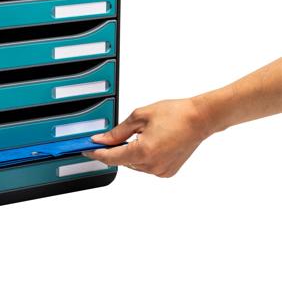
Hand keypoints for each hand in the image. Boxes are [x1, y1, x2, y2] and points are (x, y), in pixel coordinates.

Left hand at [83, 98, 211, 176]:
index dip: (96, 153)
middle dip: (115, 149)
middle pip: (122, 161)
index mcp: (143, 152)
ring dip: (130, 153)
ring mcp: (161, 171)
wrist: (200, 119)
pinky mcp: (168, 172)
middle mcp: (152, 166)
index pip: (111, 157)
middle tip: (112, 136)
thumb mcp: (139, 117)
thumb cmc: (175, 114)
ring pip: (134, 164)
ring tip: (141, 135)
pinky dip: (143, 157)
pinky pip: (147, 167)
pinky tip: (151, 142)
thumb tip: (102, 140)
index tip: (86, 149)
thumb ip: (117, 132)